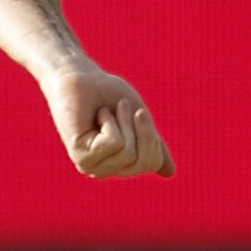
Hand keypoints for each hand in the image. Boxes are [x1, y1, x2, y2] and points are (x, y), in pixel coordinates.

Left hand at [43, 63, 174, 178]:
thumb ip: (152, 145)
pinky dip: (109, 121)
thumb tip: (169, 173)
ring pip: (128, 152)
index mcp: (120, 164)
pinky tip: (94, 116)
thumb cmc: (107, 94)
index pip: (153, 162)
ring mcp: (92, 166)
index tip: (136, 113)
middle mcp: (105, 170)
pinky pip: (114, 143)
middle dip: (139, 128)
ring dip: (122, 121)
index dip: (150, 134)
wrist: (81, 76)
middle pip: (142, 160)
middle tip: (120, 108)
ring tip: (105, 111)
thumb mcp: (138, 119)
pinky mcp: (81, 157)